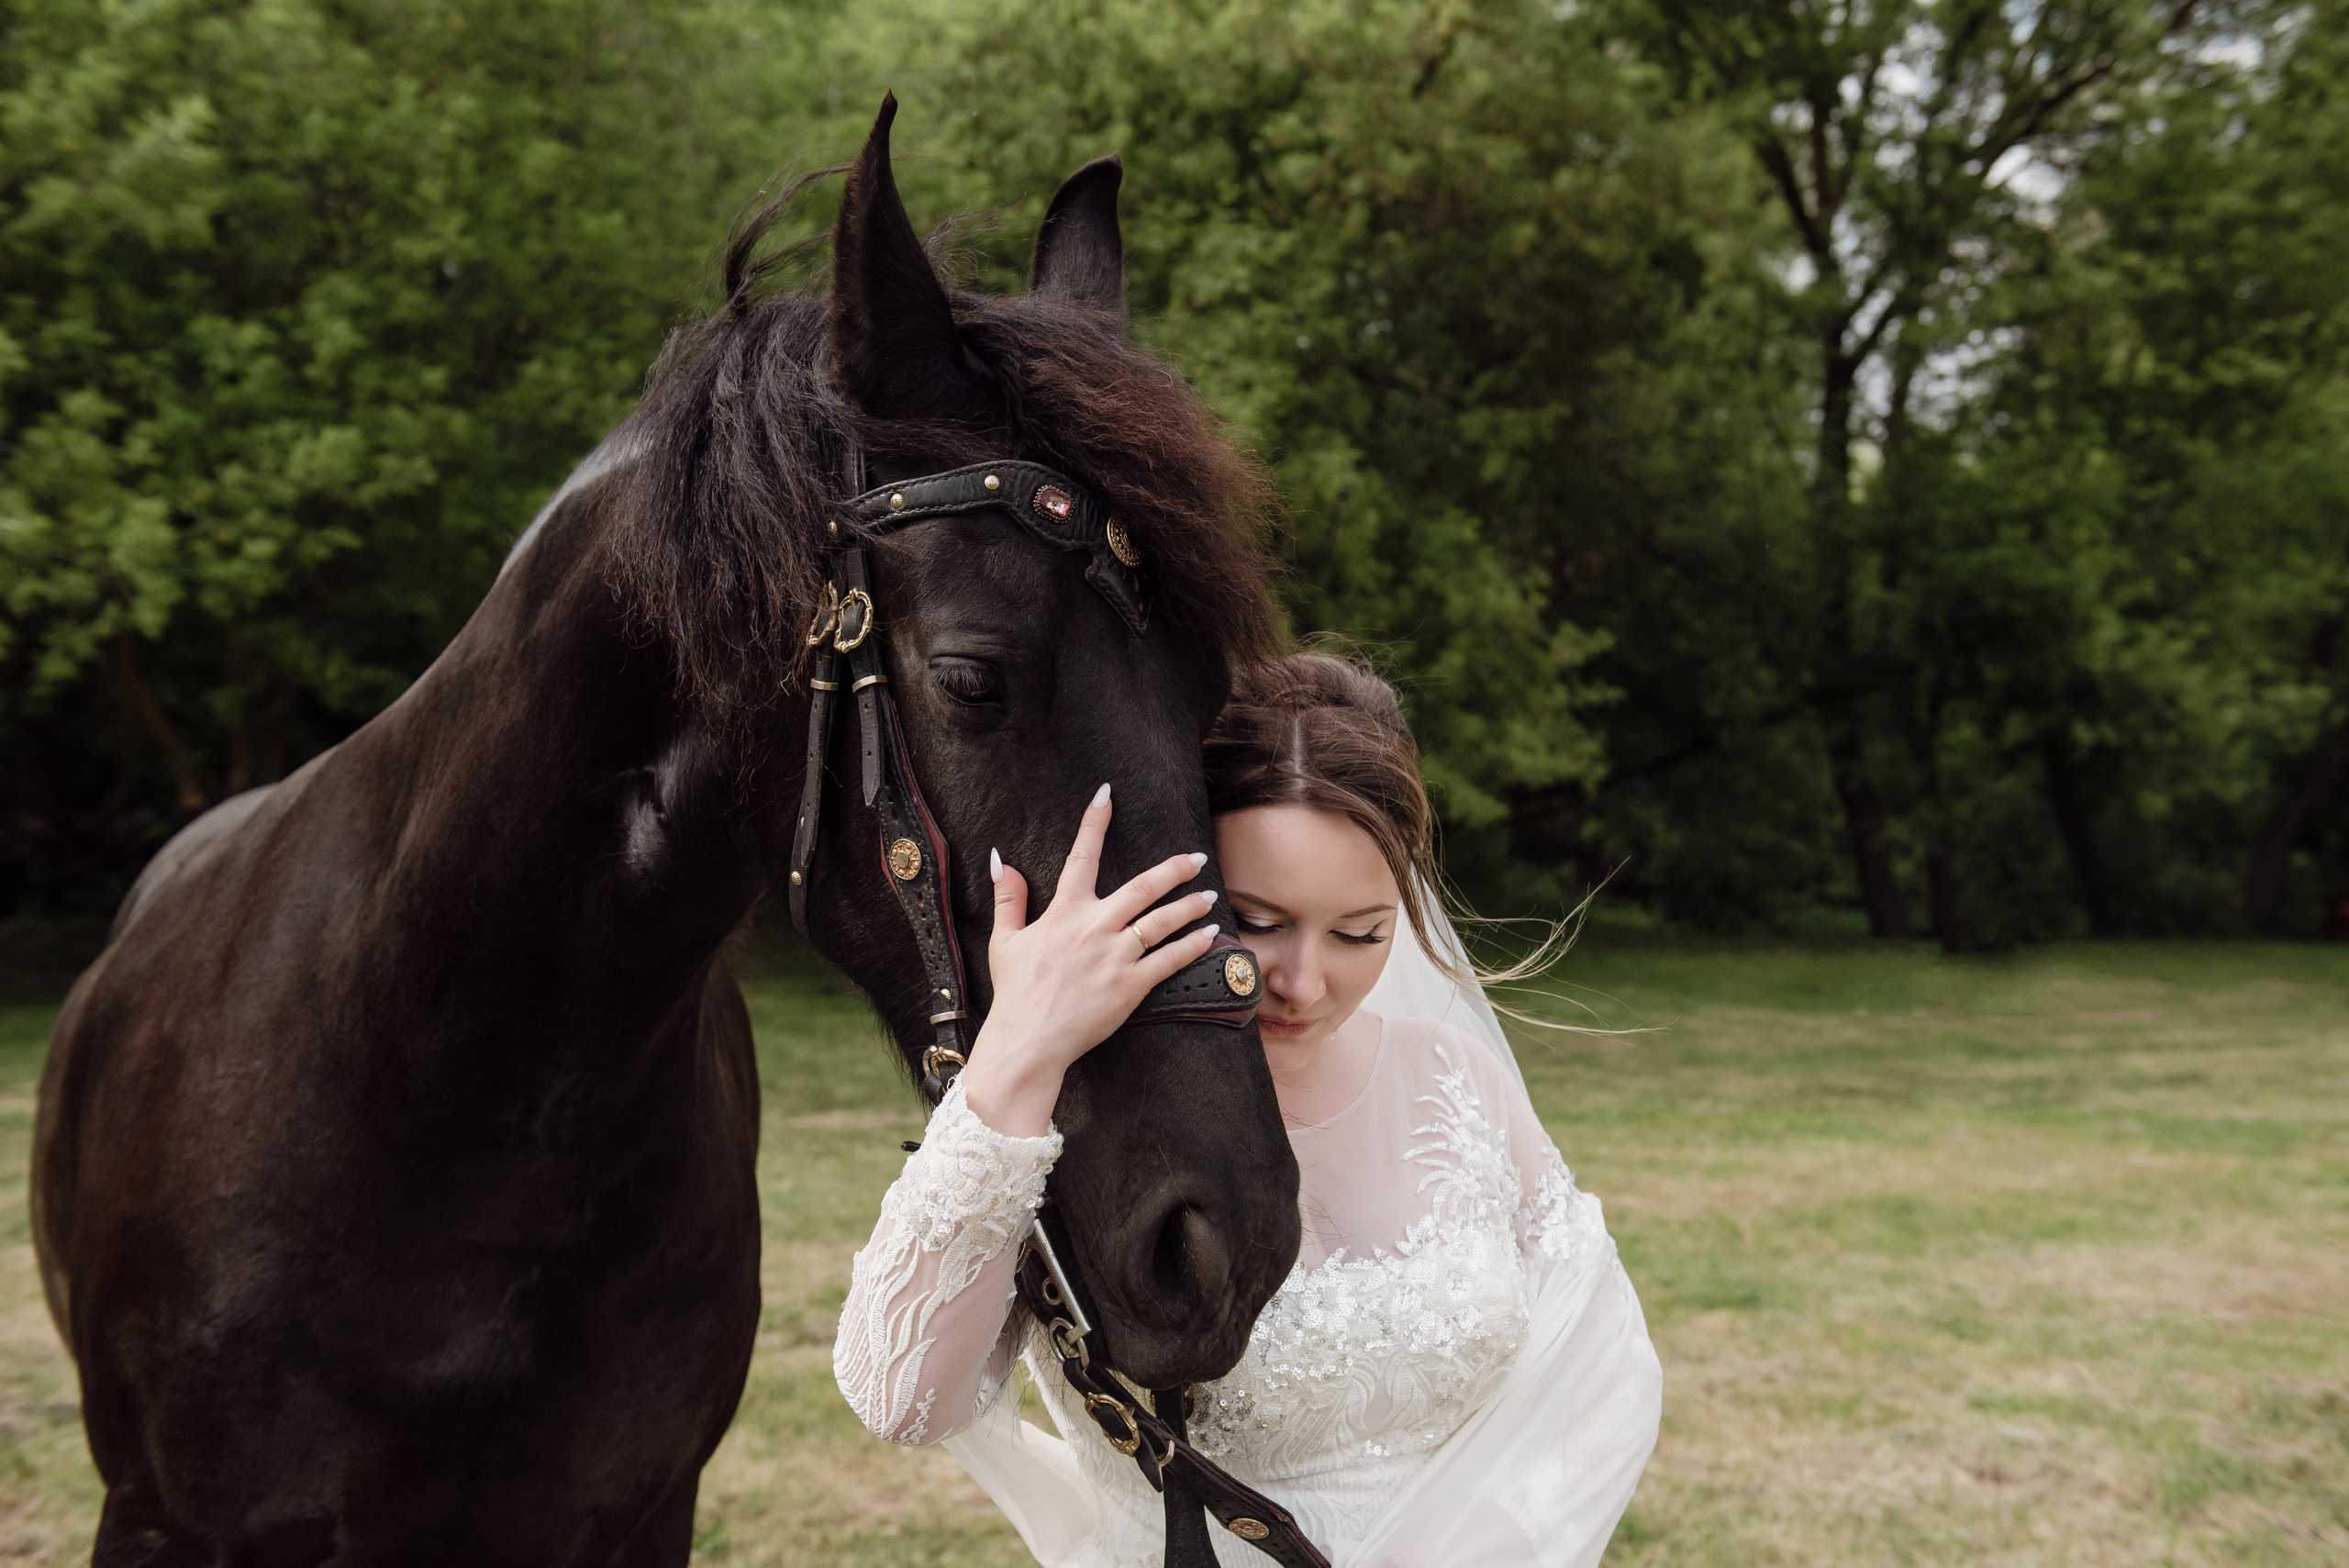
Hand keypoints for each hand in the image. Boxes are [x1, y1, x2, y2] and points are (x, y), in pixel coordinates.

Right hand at [958, 782, 1221, 1136]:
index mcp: (1063, 913)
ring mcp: (1115, 957)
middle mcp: (1093, 928)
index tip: (1107, 794)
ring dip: (1190, 906)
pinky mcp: (1130, 986)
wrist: (1028, 1041)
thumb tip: (1000, 860)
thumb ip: (1007, 898)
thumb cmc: (1015, 993)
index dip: (1094, 823)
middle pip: (1142, 888)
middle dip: (1174, 869)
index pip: (1080, 857)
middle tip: (1196, 858)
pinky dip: (1193, 945)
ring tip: (1209, 896)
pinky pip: (1170, 960)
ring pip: (1162, 921)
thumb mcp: (1004, 941)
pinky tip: (1209, 934)